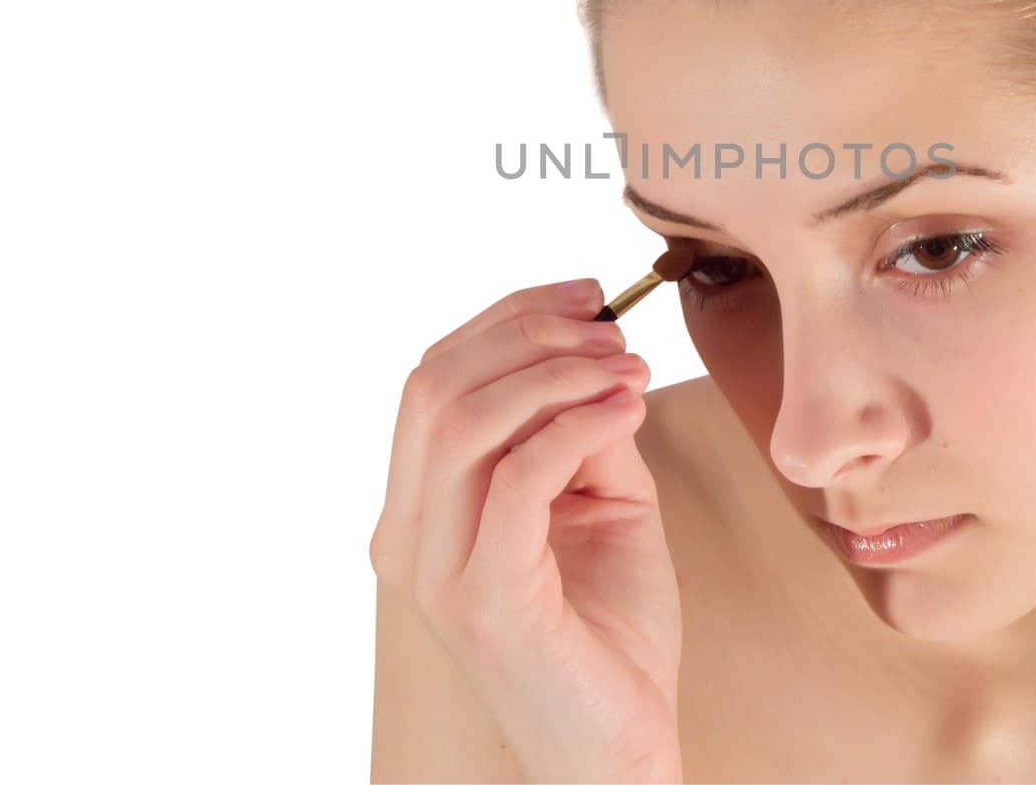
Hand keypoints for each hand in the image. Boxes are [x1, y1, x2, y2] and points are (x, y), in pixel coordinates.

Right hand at [370, 277, 683, 782]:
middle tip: (612, 331)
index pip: (433, 379)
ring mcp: (437, 572)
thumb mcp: (600, 501)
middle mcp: (406, 537)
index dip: (507, 318)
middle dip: (531, 333)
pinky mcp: (488, 600)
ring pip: (465, 420)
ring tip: (627, 367)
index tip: (587, 296)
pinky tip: (628, 406)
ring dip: (557, 371)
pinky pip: (519, 477)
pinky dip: (576, 422)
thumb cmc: (609, 630)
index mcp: (417, 511)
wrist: (619, 748)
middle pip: (438, 385)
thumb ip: (580, 428)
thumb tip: (598, 352)